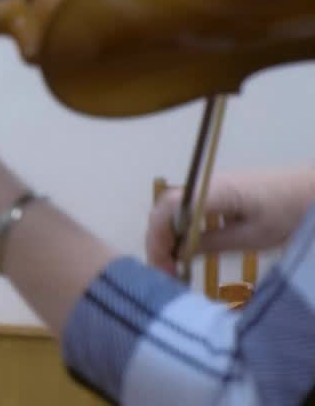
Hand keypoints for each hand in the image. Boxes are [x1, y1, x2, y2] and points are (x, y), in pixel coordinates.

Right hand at [146, 168, 314, 275]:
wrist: (312, 190)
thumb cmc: (289, 213)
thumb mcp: (253, 236)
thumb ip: (212, 243)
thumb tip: (178, 254)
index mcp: (213, 191)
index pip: (167, 207)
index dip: (157, 236)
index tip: (162, 266)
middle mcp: (204, 184)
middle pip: (163, 209)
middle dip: (157, 241)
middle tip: (165, 272)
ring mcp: (208, 186)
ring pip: (172, 210)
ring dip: (166, 237)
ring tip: (172, 266)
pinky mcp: (216, 193)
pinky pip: (186, 210)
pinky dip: (180, 231)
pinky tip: (187, 250)